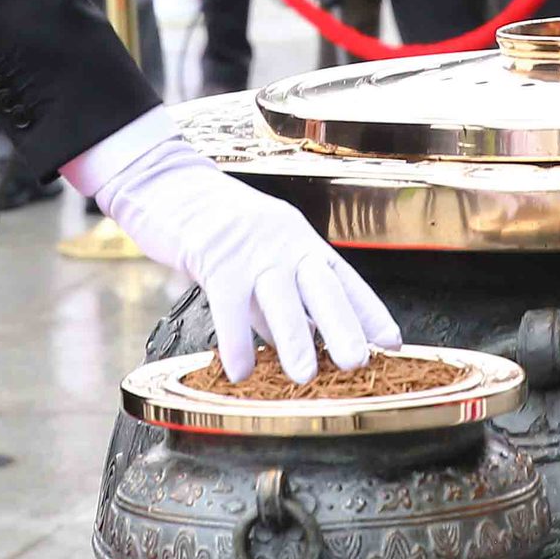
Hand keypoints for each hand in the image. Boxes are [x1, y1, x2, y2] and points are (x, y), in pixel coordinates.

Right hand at [93, 135, 401, 380]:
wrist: (167, 183)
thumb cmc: (213, 225)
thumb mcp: (255, 258)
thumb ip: (274, 301)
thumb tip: (294, 346)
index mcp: (300, 238)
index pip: (343, 277)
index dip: (368, 311)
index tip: (392, 343)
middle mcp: (284, 239)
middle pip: (322, 284)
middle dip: (343, 325)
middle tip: (359, 362)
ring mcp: (250, 246)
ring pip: (280, 295)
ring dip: (295, 337)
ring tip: (306, 375)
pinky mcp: (213, 254)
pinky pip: (228, 303)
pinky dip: (236, 340)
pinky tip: (240, 370)